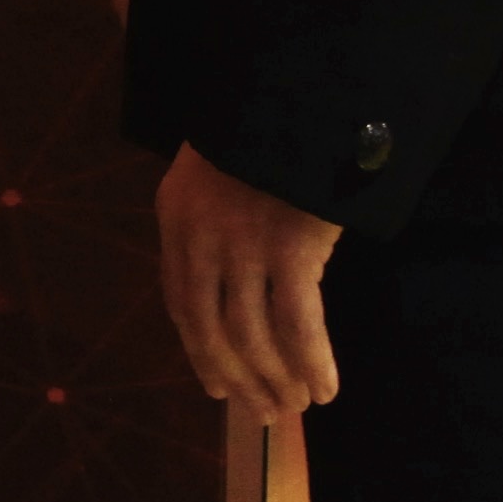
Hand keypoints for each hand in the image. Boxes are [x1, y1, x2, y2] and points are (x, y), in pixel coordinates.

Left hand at [155, 144, 345, 417]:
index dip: (201, 351)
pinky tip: (326, 388)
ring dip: (277, 378)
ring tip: (297, 404)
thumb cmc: (263, 129)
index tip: (219, 385)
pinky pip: (298, 324)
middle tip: (264, 411)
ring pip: (253, 335)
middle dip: (240, 377)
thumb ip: (214, 218)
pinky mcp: (290, 249)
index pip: (182, 303)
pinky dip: (312, 362)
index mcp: (176, 217)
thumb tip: (231, 277)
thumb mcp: (216, 169)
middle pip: (213, 329)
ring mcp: (243, 245)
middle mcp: (200, 237)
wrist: (294, 90)